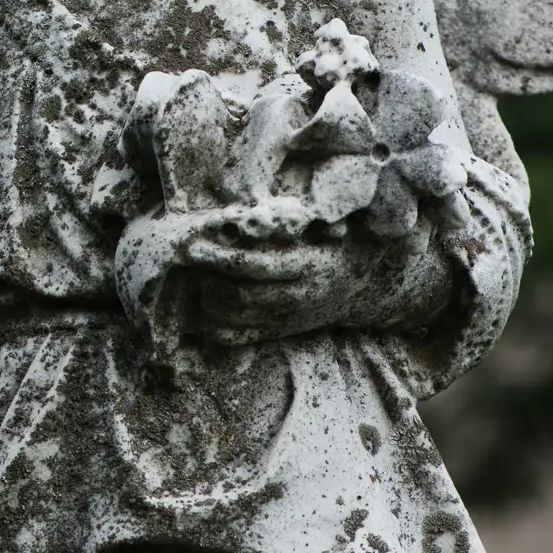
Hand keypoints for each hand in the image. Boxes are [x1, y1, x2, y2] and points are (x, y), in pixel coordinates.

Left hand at [185, 218, 441, 343]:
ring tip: (197, 284)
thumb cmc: (330, 242)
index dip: (221, 257)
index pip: (256, 265)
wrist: (362, 282)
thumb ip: (282, 224)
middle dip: (210, 281)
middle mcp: (299, 295)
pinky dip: (220, 330)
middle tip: (190, 264)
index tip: (193, 246)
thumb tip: (236, 214)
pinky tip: (205, 315)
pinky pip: (246, 338)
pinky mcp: (283, 331)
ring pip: (241, 318)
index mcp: (307, 265)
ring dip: (211, 304)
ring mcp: (290, 317)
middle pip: (244, 295)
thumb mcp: (317, 228)